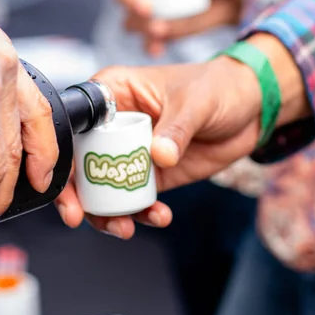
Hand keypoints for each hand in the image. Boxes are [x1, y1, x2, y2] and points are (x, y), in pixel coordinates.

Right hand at [56, 56, 261, 237]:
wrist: (251, 109)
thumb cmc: (219, 87)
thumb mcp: (196, 102)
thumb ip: (176, 128)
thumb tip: (159, 156)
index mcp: (114, 93)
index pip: (75, 123)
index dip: (62, 155)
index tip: (65, 184)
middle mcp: (113, 125)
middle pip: (79, 163)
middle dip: (76, 196)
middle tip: (81, 218)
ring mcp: (129, 153)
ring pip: (102, 189)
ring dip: (108, 213)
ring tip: (126, 227)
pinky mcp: (150, 176)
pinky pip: (134, 201)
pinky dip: (141, 215)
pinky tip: (160, 216)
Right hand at [110, 0, 249, 56]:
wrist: (231, 1)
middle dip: (131, 0)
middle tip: (148, 7)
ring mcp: (147, 14)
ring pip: (129, 21)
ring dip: (140, 26)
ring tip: (159, 28)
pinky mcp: (158, 34)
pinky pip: (146, 42)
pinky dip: (150, 46)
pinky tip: (159, 48)